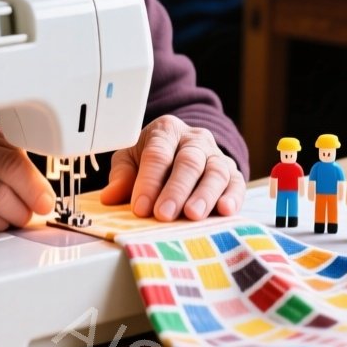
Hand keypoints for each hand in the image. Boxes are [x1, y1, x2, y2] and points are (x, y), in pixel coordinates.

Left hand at [101, 115, 245, 221]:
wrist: (181, 149)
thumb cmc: (153, 157)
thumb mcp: (130, 159)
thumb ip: (122, 176)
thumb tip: (110, 197)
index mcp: (166, 131)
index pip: (157, 153)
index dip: (148, 181)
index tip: (140, 207)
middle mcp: (195, 139)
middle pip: (188, 162)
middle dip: (176, 190)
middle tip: (164, 214)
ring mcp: (216, 155)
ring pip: (215, 171)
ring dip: (204, 195)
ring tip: (193, 215)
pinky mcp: (233, 173)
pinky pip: (237, 183)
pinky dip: (233, 197)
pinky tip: (225, 210)